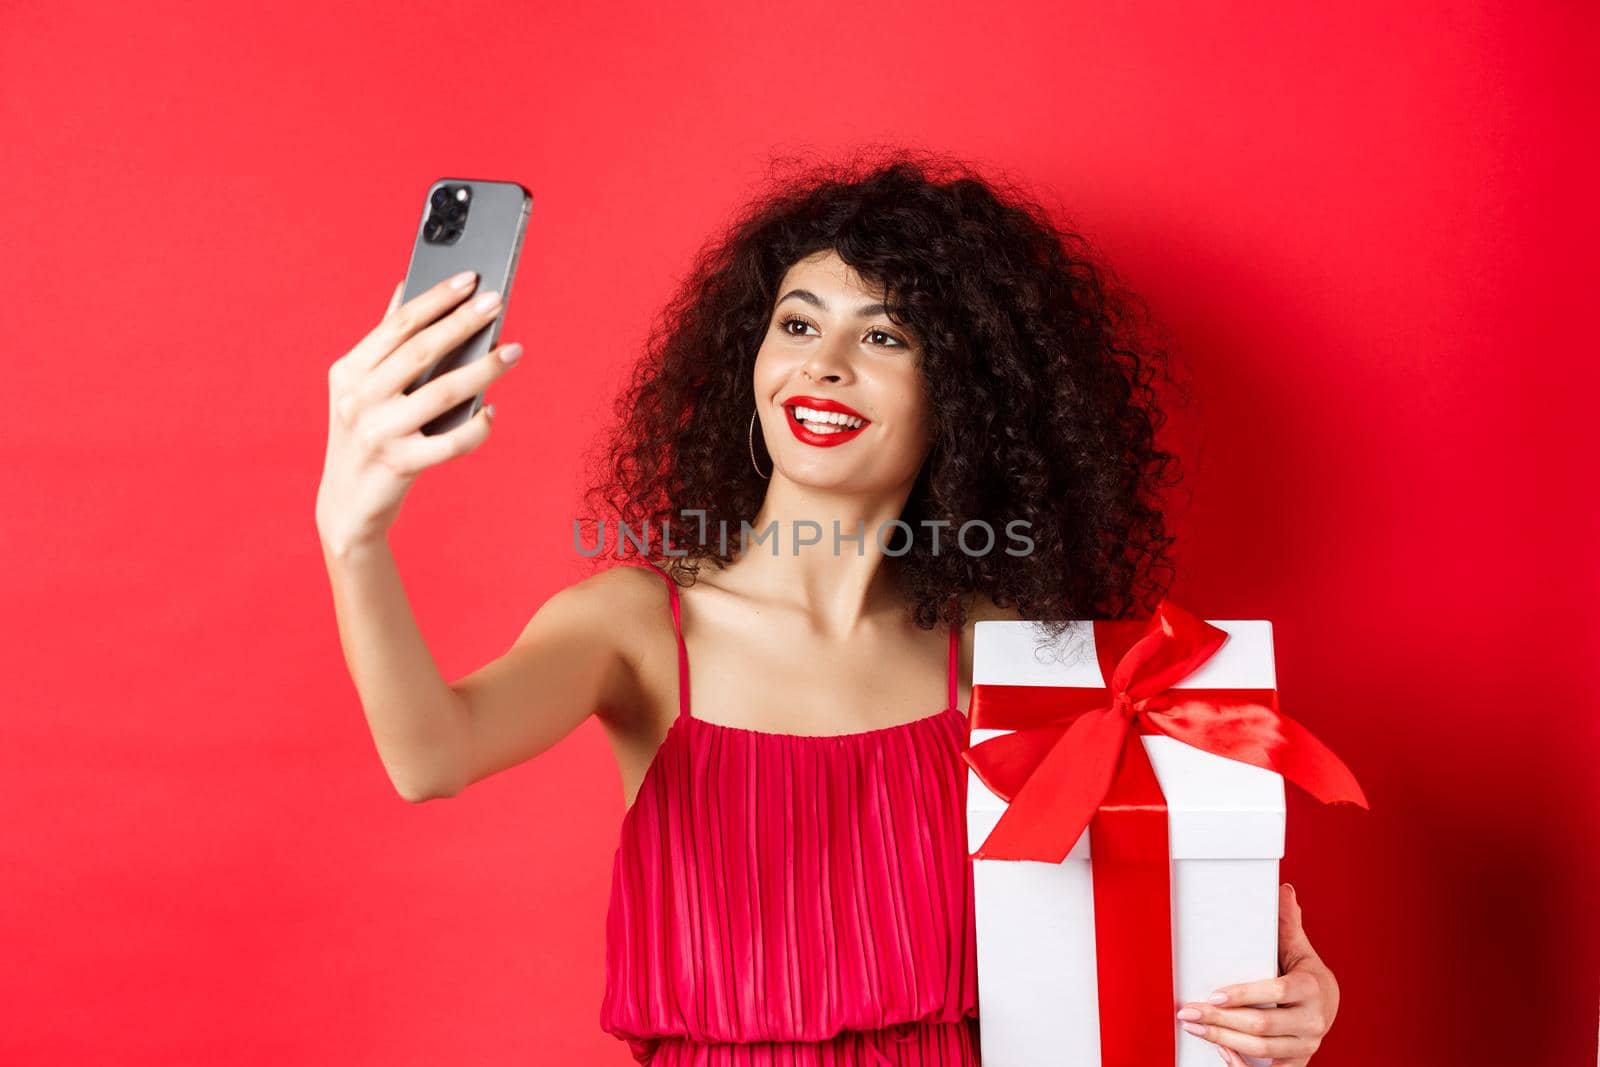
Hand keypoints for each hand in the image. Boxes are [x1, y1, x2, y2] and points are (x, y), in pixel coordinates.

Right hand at [316, 273, 521, 554]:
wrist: (347, 506)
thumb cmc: (365, 437)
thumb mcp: (361, 388)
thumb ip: (384, 342)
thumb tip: (406, 287)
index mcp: (348, 372)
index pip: (398, 324)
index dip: (436, 298)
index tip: (470, 278)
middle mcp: (359, 398)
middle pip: (421, 351)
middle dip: (463, 322)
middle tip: (497, 302)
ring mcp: (379, 432)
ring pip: (443, 392)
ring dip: (483, 369)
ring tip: (513, 351)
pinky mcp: (400, 465)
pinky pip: (451, 442)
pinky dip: (477, 427)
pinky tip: (493, 412)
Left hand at [1174, 883, 1337, 1065]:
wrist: (1330, 1008)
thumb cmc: (1307, 977)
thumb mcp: (1299, 950)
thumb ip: (1288, 925)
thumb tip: (1284, 891)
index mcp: (1312, 989)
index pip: (1275, 992)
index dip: (1243, 995)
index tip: (1213, 994)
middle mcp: (1312, 1020)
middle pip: (1262, 1024)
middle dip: (1220, 1019)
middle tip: (1189, 1012)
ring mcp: (1305, 1044)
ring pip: (1260, 1047)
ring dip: (1222, 1038)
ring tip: (1194, 1026)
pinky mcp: (1297, 1062)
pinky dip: (1241, 1062)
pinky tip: (1219, 1048)